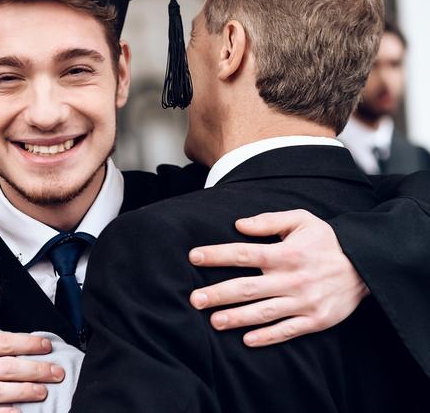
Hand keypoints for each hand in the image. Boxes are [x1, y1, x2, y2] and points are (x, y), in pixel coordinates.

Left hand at [188, 209, 369, 346]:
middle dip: (219, 294)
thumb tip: (239, 224)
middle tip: (194, 300)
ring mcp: (304, 302)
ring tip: (214, 321)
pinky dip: (268, 337)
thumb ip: (269, 220)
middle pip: (248, 288)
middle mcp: (292, 279)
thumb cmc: (327, 241)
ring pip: (264, 312)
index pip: (244, 254)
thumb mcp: (302, 220)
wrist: (366, 266)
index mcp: (286, 253)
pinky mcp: (316, 320)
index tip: (194, 256)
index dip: (217, 255)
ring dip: (237, 318)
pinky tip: (247, 340)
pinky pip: (288, 331)